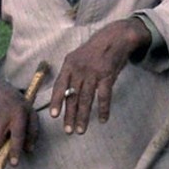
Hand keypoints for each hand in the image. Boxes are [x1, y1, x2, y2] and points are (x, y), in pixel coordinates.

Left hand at [49, 18, 150, 133]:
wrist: (115, 37)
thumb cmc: (94, 51)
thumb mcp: (77, 57)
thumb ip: (71, 74)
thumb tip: (63, 96)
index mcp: (69, 64)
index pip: (59, 85)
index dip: (56, 101)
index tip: (54, 116)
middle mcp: (79, 69)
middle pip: (72, 96)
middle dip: (70, 115)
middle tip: (68, 130)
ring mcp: (93, 72)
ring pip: (86, 99)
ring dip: (83, 116)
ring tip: (81, 130)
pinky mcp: (107, 75)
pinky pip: (104, 96)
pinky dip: (103, 109)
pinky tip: (102, 119)